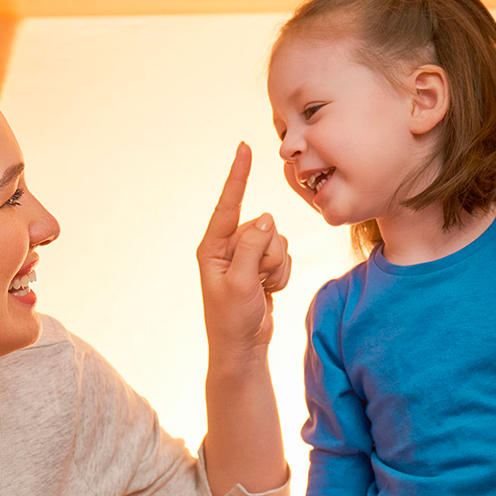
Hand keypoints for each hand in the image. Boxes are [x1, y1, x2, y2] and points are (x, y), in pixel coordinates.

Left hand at [196, 142, 290, 353]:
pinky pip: (283, 255)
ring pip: (277, 240)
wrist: (242, 348)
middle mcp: (227, 246)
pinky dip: (281, 273)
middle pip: (264, 226)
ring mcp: (245, 255)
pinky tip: (268, 290)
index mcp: (212, 247)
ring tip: (261, 288)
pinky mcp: (260, 265)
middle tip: (257, 280)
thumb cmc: (232, 319)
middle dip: (269, 253)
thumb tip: (265, 218)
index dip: (237, 175)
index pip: (228, 204)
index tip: (244, 147)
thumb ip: (252, 248)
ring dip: (276, 265)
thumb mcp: (240, 283)